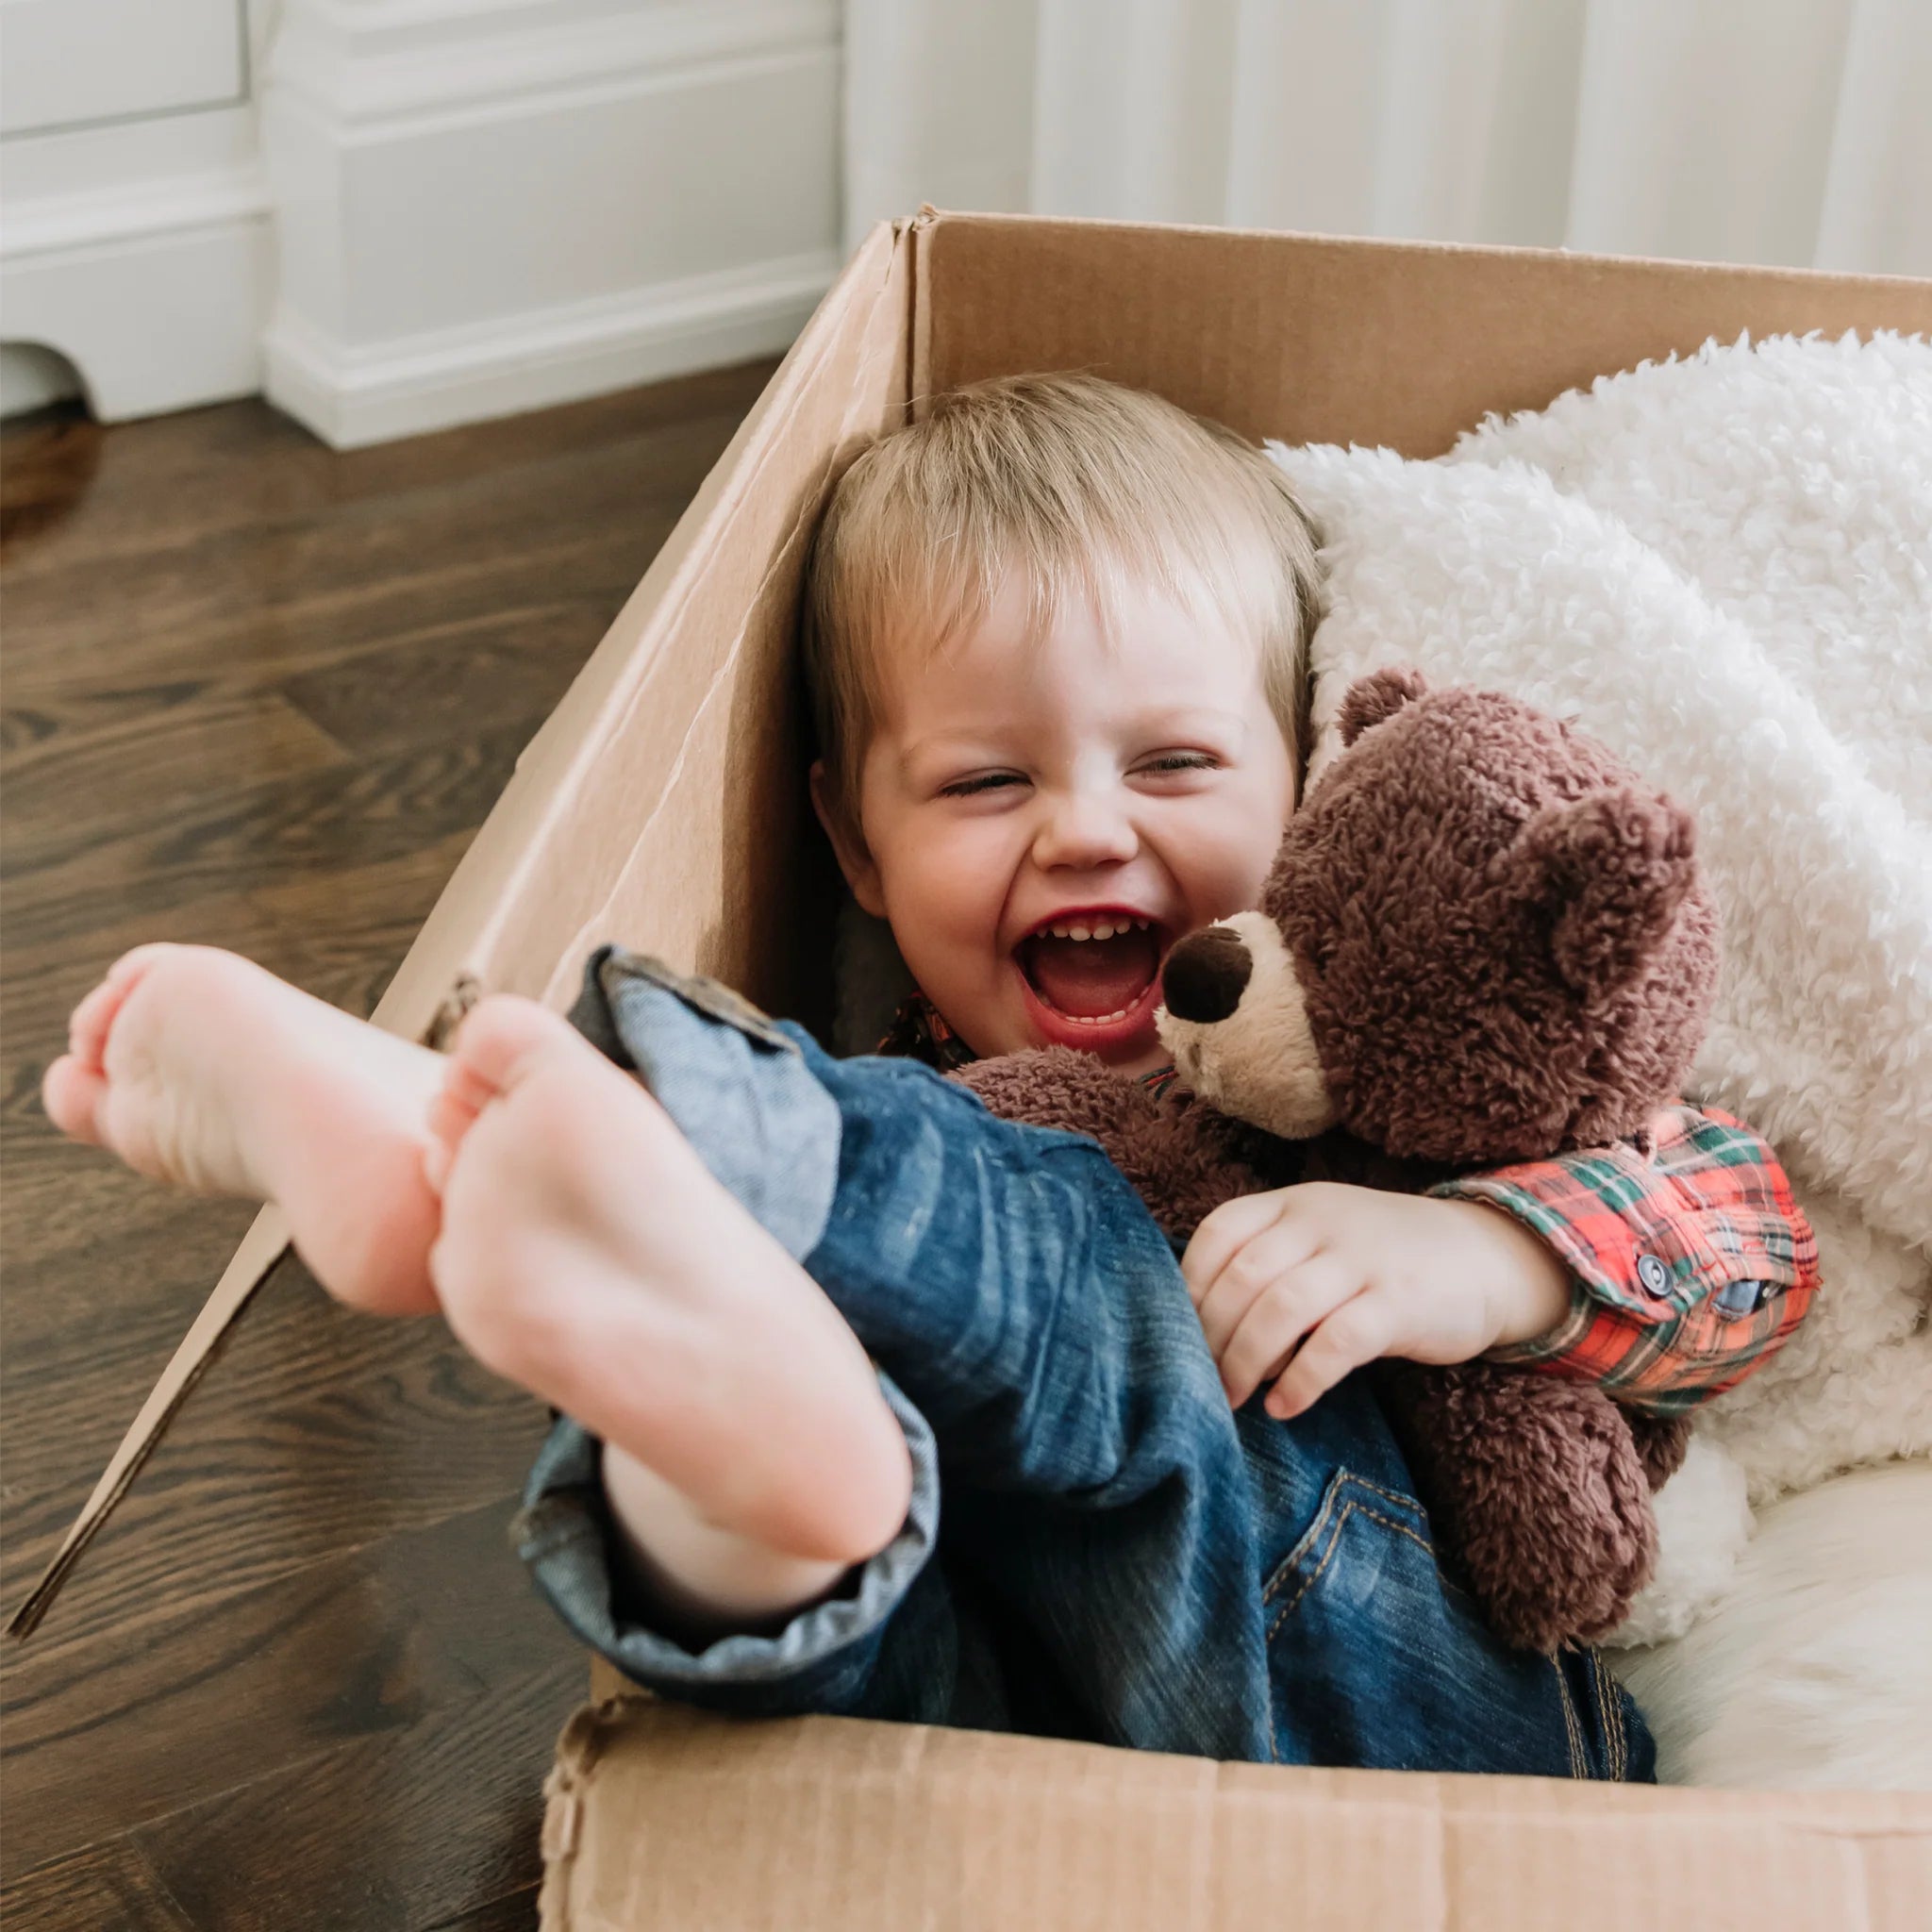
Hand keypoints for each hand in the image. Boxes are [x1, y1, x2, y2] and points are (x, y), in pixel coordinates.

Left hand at [1180, 1183, 1570, 1419]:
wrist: (1486, 1256)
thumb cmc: (1382, 1260)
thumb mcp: (1321, 1239)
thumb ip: (1267, 1264)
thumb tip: (1196, 1329)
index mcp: (1294, 1203)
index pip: (1219, 1233)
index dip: (1188, 1286)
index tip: (1174, 1335)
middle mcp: (1323, 1222)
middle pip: (1243, 1276)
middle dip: (1210, 1336)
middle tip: (1197, 1383)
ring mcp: (1363, 1259)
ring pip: (1281, 1307)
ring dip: (1246, 1360)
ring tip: (1233, 1399)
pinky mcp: (1399, 1302)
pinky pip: (1337, 1343)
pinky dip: (1302, 1380)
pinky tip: (1284, 1407)